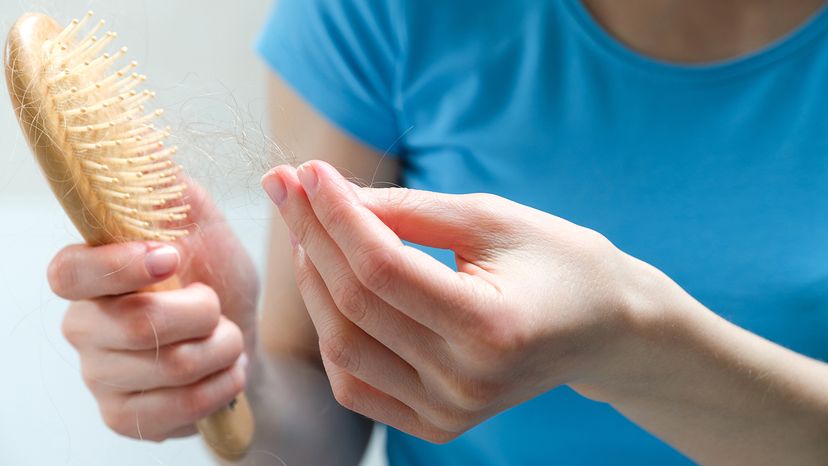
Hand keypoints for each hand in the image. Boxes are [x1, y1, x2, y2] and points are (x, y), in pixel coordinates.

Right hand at [49, 182, 258, 441]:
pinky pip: (178, 409)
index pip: (70, 272)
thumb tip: (141, 139)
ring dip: (222, 348)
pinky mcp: (125, 416)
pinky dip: (222, 385)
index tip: (171, 257)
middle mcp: (85, 326)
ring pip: (169, 368)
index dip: (119, 266)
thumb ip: (169, 188)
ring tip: (229, 337)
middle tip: (219, 305)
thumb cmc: (217, 276)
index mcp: (93, 274)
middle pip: (135, 326)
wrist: (246, 337)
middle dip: (203, 313)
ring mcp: (101, 376)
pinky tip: (227, 371)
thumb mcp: (203, 224)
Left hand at [262, 161, 663, 442]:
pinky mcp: (437, 424)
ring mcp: (450, 412)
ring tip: (310, 231)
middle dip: (310, 236)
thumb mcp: (491, 218)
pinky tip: (331, 287)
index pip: (381, 268)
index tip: (308, 170)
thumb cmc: (557, 261)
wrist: (602, 328)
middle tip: (288, 186)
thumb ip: (407, 209)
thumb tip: (329, 193)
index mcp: (491, 326)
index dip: (335, 213)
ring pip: (343, 349)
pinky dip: (332, 334)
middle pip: (353, 306)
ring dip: (314, 283)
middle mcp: (466, 382)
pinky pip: (356, 385)